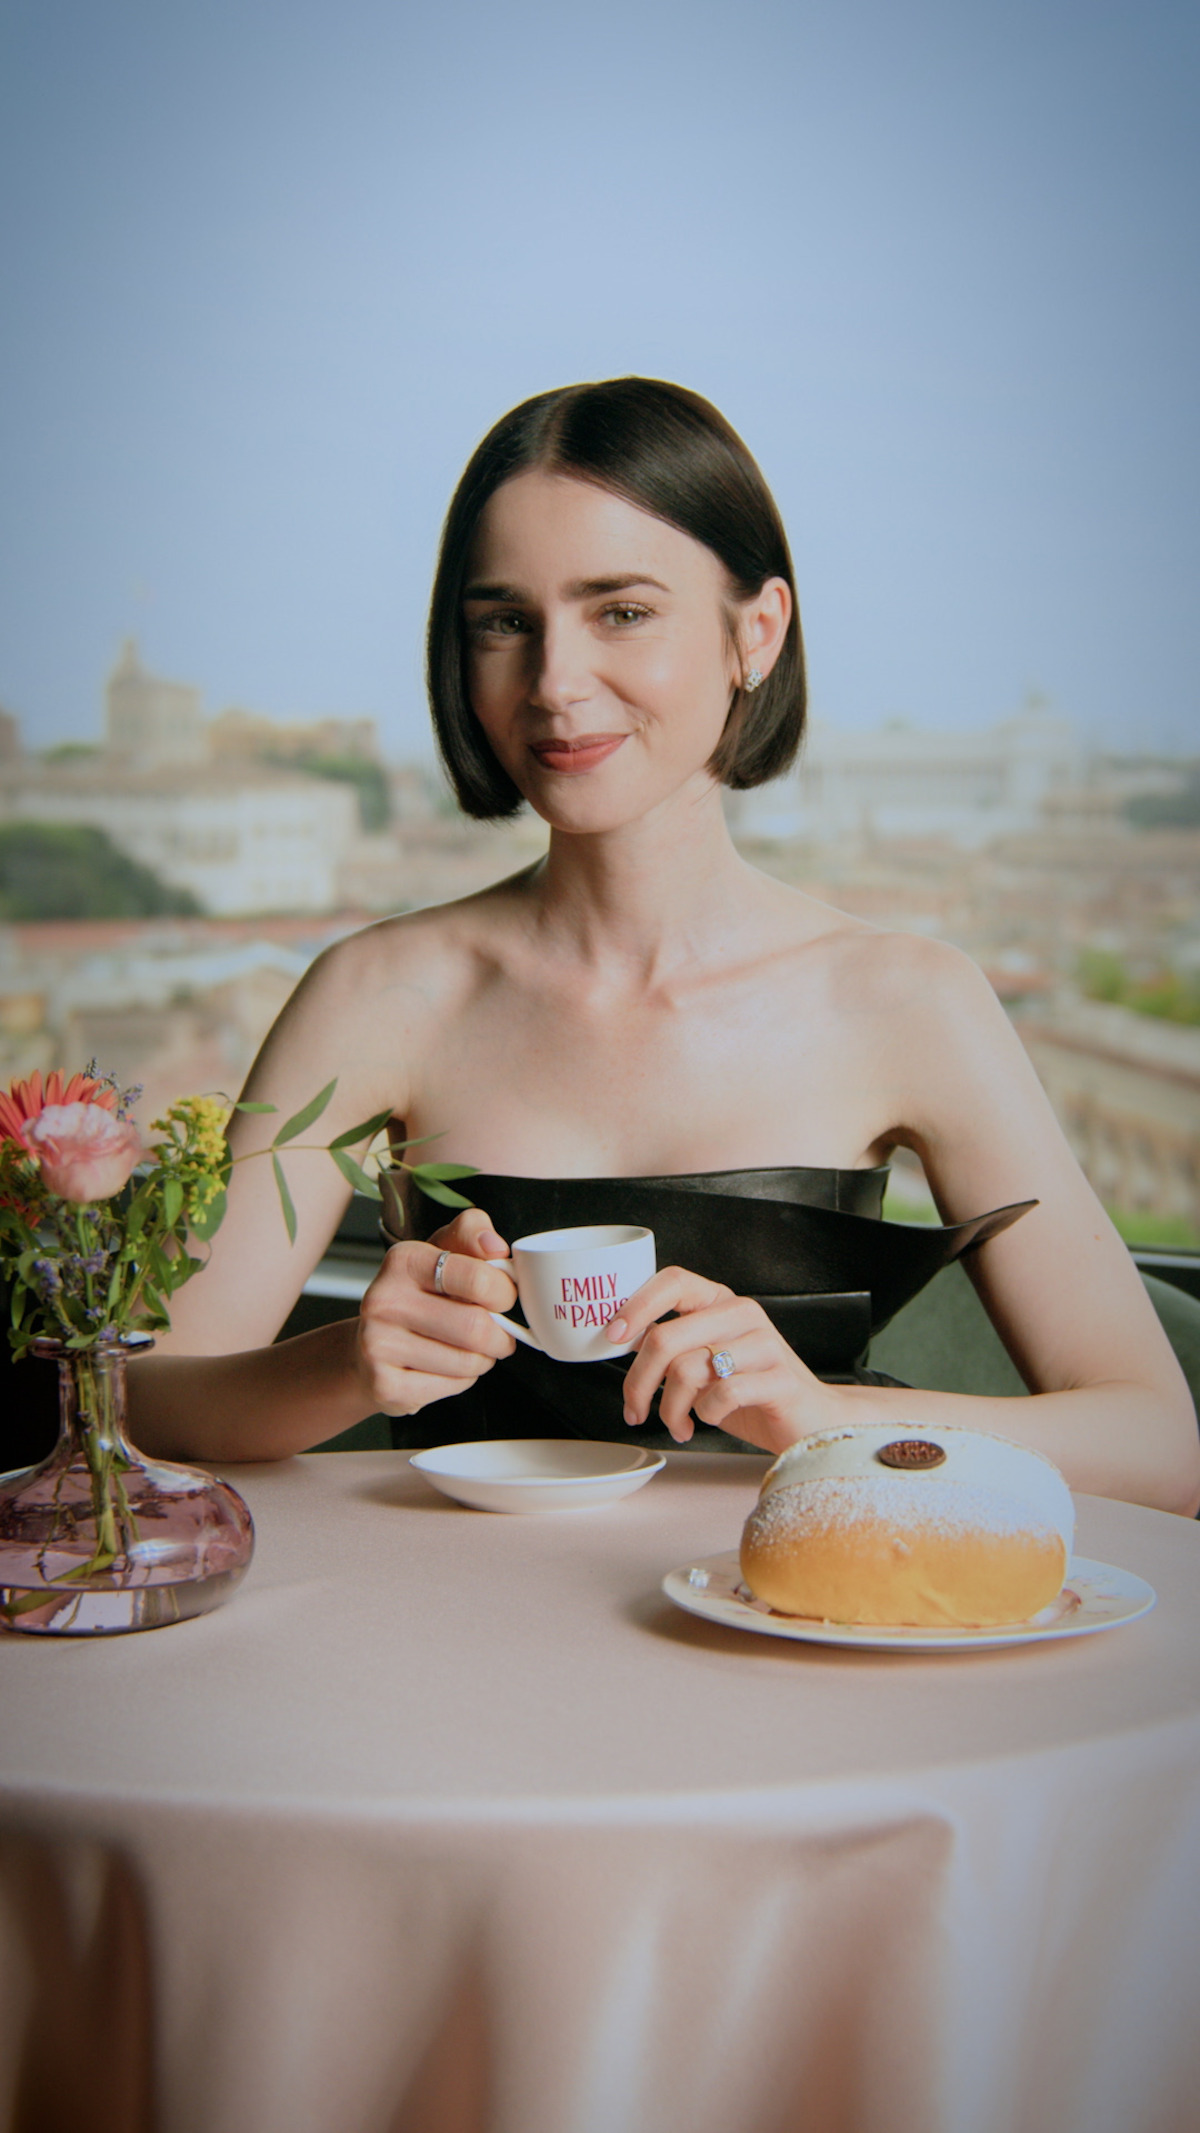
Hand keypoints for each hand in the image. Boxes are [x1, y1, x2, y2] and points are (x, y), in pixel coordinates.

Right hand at [355, 1208, 518, 1415]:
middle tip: (497, 1333)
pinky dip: (463, 1379)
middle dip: (500, 1335)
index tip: (502, 1298)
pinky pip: (454, 1386)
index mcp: (403, 1260)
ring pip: (469, 1361)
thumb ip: (471, 1235)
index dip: (504, 1292)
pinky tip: (444, 1366)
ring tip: (467, 1349)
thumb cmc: (417, 1296)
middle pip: (477, 1327)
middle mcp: (384, 1300)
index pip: (478, 1279)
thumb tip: (494, 1244)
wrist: (367, 1348)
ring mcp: (379, 1345)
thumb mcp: (441, 1254)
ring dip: (483, 1359)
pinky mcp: (386, 1385)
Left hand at [610, 1266, 839, 1454]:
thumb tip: (621, 1341)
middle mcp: (742, 1314)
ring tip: (679, 1425)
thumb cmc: (750, 1392)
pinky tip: (711, 1420)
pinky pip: (721, 1396)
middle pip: (666, 1338)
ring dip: (671, 1409)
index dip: (636, 1305)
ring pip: (687, 1371)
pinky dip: (706, 1416)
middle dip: (638, 1382)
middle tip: (634, 1410)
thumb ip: (672, 1346)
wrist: (811, 1421)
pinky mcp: (779, 1379)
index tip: (612, 1335)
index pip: (673, 1281)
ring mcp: (764, 1344)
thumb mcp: (705, 1362)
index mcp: (721, 1302)